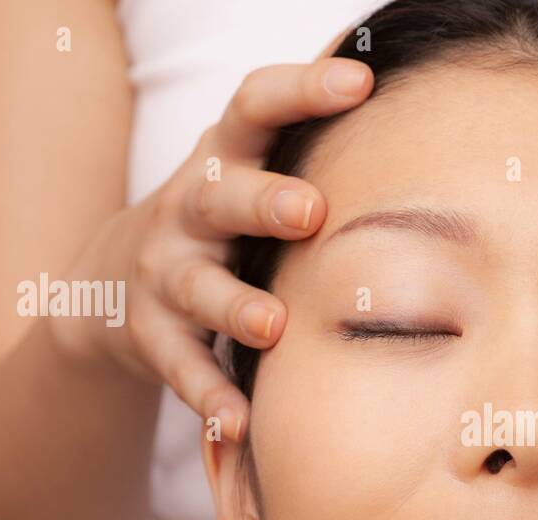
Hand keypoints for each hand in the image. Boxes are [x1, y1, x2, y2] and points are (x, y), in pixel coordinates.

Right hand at [51, 58, 373, 440]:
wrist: (109, 287)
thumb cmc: (216, 228)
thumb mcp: (247, 185)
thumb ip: (308, 163)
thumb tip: (427, 147)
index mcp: (223, 161)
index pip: (255, 107)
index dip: (303, 89)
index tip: (360, 80)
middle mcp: (188, 210)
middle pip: (221, 196)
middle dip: (263, 200)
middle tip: (310, 210)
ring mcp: (165, 275)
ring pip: (199, 288)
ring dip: (236, 307)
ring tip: (272, 326)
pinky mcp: (151, 337)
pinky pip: (183, 368)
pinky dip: (211, 396)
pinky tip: (242, 420)